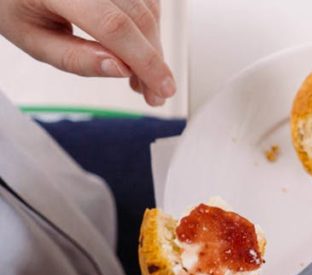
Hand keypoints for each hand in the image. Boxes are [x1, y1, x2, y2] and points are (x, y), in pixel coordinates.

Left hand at [0, 0, 174, 105]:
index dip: (145, 61)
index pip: (114, 27)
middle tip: (155, 93)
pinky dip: (148, 29)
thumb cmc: (13, 4)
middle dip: (153, 61)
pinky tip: (139, 50)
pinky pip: (145, 0)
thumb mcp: (32, 39)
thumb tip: (120, 70)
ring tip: (141, 75)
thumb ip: (74, 58)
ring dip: (153, 47)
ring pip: (148, 9)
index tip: (161, 88)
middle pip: (138, 18)